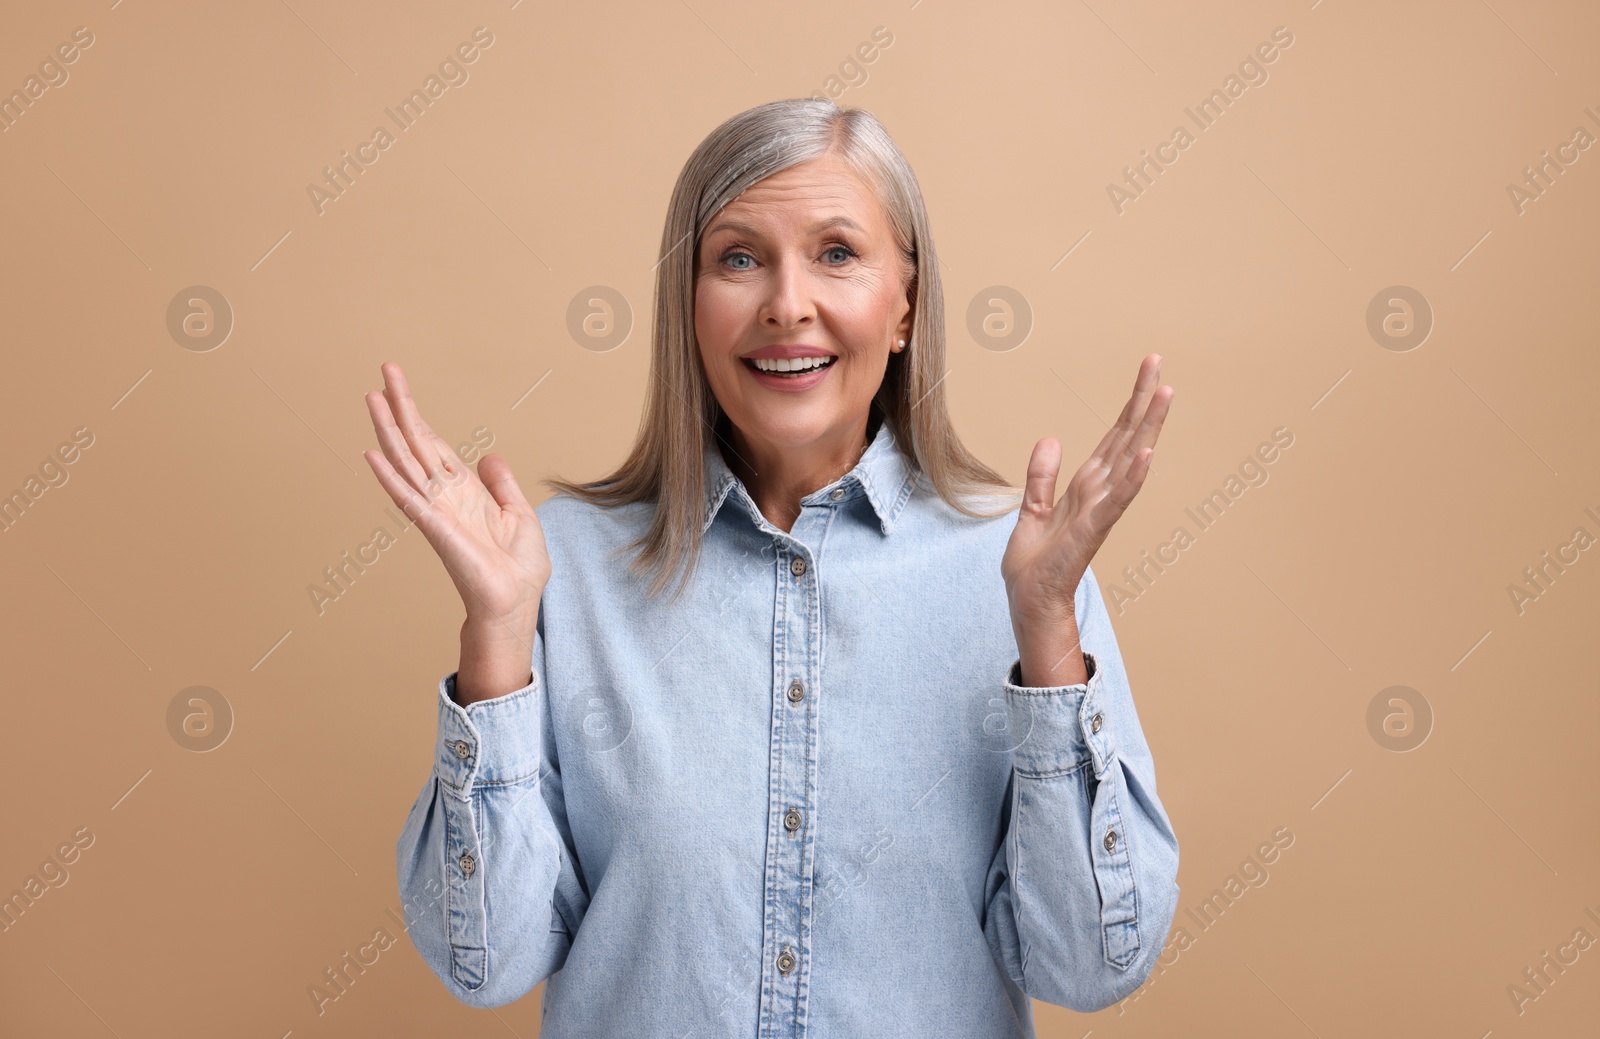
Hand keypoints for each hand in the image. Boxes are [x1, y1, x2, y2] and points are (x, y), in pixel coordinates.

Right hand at [363, 362, 550, 645]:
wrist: (517, 601)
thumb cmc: (519, 567)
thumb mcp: (519, 513)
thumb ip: (501, 484)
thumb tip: (489, 456)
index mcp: (464, 490)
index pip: (433, 444)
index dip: (418, 414)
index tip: (399, 384)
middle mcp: (444, 495)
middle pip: (415, 442)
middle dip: (401, 406)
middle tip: (384, 370)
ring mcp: (436, 510)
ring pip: (406, 462)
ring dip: (388, 430)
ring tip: (372, 397)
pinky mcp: (437, 529)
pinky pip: (408, 498)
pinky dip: (389, 476)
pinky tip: (372, 453)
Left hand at [1002, 353, 1172, 637]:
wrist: (1029, 601)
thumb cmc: (1035, 564)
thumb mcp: (1032, 509)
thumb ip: (1042, 476)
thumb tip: (1051, 439)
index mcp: (1087, 485)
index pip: (1115, 436)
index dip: (1130, 403)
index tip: (1148, 369)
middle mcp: (1100, 492)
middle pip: (1127, 437)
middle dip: (1142, 400)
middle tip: (1158, 361)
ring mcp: (1100, 510)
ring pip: (1130, 460)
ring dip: (1148, 428)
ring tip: (1166, 394)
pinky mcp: (1092, 530)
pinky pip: (1117, 499)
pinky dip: (1133, 476)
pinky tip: (1148, 452)